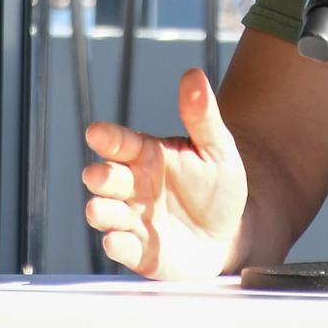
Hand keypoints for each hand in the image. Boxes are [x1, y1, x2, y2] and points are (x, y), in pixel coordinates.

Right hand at [80, 67, 247, 278]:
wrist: (231, 232)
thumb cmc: (218, 184)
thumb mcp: (216, 147)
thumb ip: (202, 115)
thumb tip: (194, 75)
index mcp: (146, 155)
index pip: (120, 142)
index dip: (107, 137)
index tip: (96, 132)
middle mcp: (133, 186)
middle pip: (106, 179)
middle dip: (100, 177)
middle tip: (99, 175)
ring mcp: (133, 219)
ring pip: (105, 214)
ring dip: (100, 211)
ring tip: (99, 208)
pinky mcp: (139, 252)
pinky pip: (120, 248)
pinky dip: (116, 245)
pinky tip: (116, 240)